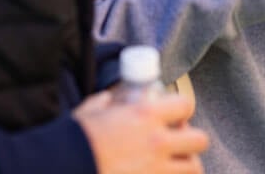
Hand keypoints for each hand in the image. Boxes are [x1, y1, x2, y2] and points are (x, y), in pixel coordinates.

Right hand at [74, 91, 208, 173]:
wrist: (63, 168)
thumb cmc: (75, 139)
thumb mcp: (92, 110)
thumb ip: (108, 102)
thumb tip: (113, 99)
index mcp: (145, 115)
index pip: (186, 104)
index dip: (183, 109)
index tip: (176, 116)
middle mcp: (157, 142)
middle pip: (200, 140)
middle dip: (192, 142)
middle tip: (178, 144)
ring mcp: (156, 171)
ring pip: (194, 169)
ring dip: (186, 167)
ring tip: (172, 166)